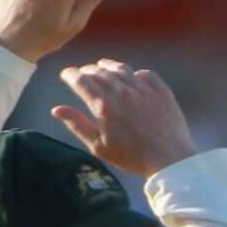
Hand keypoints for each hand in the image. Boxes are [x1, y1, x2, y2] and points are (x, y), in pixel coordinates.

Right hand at [50, 61, 198, 177]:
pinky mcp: (161, 90)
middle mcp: (122, 91)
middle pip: (98, 71)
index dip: (70, 75)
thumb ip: (77, 125)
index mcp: (103, 104)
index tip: (66, 74)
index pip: (80, 79)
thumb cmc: (132, 157)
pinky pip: (145, 74)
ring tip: (102, 68)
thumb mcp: (99, 146)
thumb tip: (56, 110)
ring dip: (108, 67)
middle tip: (83, 74)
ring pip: (120, 68)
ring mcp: (143, 89)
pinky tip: (133, 78)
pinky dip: (135, 74)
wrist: (170, 159)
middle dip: (87, 70)